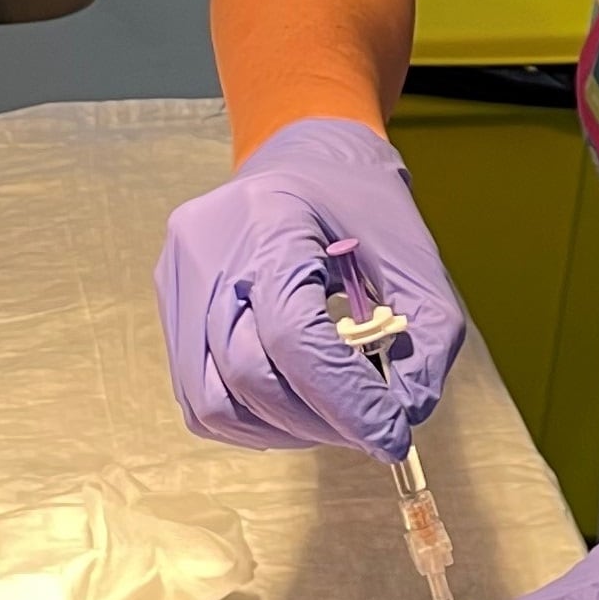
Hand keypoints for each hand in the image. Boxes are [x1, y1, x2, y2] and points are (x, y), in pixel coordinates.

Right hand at [156, 116, 466, 462]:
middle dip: (319, 420)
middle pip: (250, 373)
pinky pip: (200, 397)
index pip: (294, 335)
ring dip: (284, 429)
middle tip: (370, 429)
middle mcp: (206, 250)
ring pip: (215, 400)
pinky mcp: (171, 310)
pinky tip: (296, 406)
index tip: (392, 437)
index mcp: (269, 220)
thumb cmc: (364, 209)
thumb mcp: (417, 263)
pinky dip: (254, 421)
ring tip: (333, 416)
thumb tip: (403, 420)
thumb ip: (427, 342)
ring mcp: (178, 281)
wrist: (304, 162)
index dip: (345, 399)